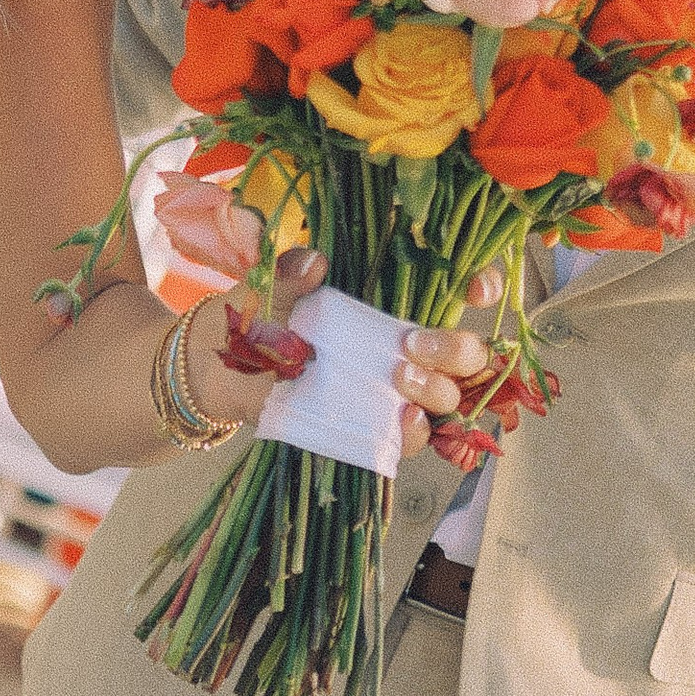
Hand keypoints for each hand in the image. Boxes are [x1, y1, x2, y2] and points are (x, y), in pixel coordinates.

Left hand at [178, 255, 505, 454]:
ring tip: (398, 379)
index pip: (455, 287)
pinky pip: (412, 434)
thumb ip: (288, 273)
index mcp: (389, 299)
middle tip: (413, 344)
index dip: (478, 286)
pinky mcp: (371, 425)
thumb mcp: (267, 288)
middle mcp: (400, 343)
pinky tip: (403, 419)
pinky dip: (416, 430)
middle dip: (456, 347)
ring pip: (448, 393)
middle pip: (465, 350)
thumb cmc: (252, 315)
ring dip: (437, 388)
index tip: (475, 289)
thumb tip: (314, 261)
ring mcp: (389, 388)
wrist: (215, 368)